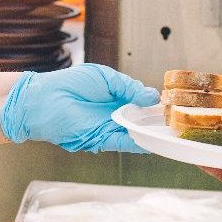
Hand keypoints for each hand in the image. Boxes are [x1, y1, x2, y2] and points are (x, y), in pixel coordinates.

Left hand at [0, 64, 157, 152]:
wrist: (44, 99)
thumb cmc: (70, 83)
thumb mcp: (105, 78)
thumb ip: (129, 87)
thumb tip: (152, 96)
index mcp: (117, 97)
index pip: (142, 103)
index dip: (156, 104)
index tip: (171, 105)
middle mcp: (115, 114)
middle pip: (141, 120)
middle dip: (157, 122)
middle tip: (176, 121)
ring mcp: (108, 128)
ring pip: (135, 133)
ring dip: (150, 134)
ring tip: (169, 132)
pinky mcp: (100, 139)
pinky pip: (122, 143)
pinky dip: (136, 143)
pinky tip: (151, 141)